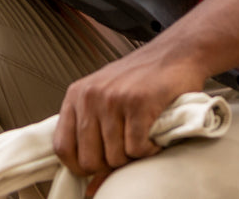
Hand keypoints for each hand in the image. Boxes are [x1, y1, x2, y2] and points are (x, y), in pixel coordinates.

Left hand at [52, 42, 207, 193]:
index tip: (96, 166)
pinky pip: (137, 149)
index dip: (79, 165)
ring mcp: (114, 99)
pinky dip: (150, 149)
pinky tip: (154, 134)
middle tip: (127, 148)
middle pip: (89, 159)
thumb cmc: (141, 79)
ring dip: (134, 156)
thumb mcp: (108, 102)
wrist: (176, 53)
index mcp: (77, 95)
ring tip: (143, 136)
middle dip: (111, 163)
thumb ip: (94, 139)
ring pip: (115, 157)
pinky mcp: (138, 103)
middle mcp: (91, 96)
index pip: (62, 147)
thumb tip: (90, 189)